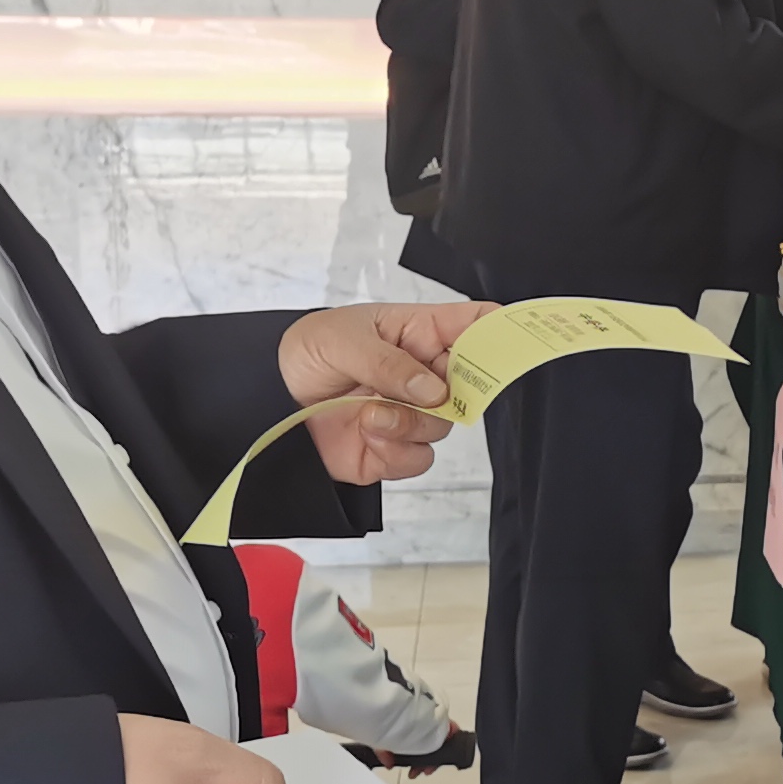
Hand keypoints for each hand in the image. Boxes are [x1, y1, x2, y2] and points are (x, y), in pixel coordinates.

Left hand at [278, 298, 491, 483]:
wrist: (264, 401)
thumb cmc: (305, 352)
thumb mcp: (342, 340)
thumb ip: (389, 362)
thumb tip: (433, 389)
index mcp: (419, 332)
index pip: (476, 325)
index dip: (503, 331)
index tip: (519, 343)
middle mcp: (424, 373)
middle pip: (473, 385)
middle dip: (455, 393)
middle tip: (430, 393)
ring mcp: (412, 412)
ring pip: (445, 426)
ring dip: (409, 422)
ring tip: (370, 412)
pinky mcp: (394, 448)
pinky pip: (419, 458)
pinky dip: (395, 449)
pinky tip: (366, 432)